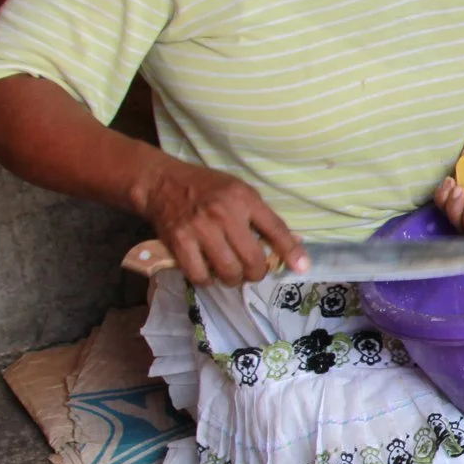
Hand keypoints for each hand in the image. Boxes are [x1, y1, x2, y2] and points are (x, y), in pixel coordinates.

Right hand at [131, 157, 303, 285]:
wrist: (162, 182)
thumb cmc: (206, 188)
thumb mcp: (239, 191)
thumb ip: (261, 215)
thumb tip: (289, 244)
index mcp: (243, 198)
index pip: (275, 229)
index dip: (290, 251)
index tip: (301, 267)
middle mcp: (224, 213)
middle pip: (252, 259)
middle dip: (257, 273)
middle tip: (253, 271)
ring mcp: (200, 228)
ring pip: (228, 271)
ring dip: (234, 279)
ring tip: (232, 274)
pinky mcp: (179, 241)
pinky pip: (200, 276)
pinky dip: (207, 281)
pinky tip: (209, 274)